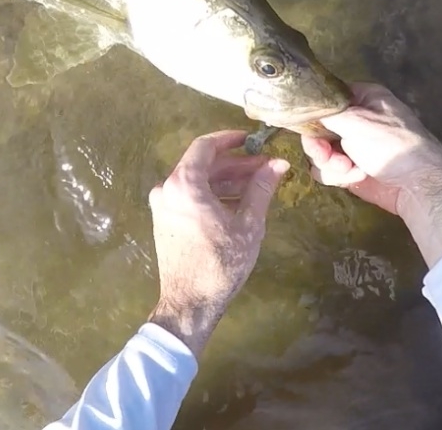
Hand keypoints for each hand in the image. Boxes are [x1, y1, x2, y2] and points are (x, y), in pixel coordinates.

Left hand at [147, 130, 289, 356]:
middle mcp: (167, 188)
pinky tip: (236, 203)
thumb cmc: (220, 263)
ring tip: (256, 185)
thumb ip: (261, 188)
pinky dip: (212, 194)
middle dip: (235, 164)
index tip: (252, 140)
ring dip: (225, 180)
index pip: (205, 146)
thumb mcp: (248, 224)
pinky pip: (189, 196)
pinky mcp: (164, 219)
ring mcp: (162, 205)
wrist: (190, 302)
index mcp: (184, 184)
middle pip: (203, 164)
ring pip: (197, 181)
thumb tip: (279, 163)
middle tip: (264, 167)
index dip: (230, 139)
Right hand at [304, 83, 441, 267]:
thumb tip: (303, 106)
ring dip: (331, 164)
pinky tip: (357, 177)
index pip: (326, 99)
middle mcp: (356, 120)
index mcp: (363, 98)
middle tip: (327, 155)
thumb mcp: (357, 120)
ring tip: (350, 170)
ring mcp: (353, 146)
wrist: (417, 185)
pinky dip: (339, 176)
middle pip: (317, 129)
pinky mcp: (351, 170)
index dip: (314, 112)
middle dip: (321, 146)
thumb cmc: (392, 144)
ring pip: (320, 152)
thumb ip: (326, 113)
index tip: (304, 124)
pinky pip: (329, 170)